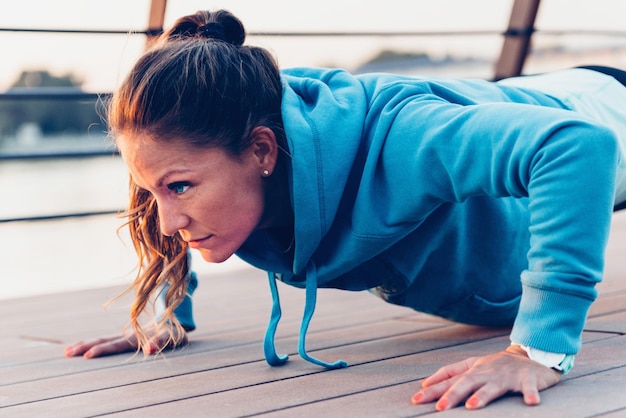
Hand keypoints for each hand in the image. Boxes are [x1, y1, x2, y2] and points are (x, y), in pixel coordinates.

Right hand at [64, 325, 187, 358]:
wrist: (176, 321)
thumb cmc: (174, 332)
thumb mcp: (171, 337)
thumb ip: (160, 342)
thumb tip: (148, 350)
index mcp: (137, 336)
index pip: (116, 344)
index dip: (103, 349)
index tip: (88, 355)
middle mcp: (129, 335)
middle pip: (105, 341)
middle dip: (86, 347)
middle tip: (69, 353)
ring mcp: (126, 336)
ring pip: (103, 340)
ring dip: (85, 344)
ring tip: (67, 351)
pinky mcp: (126, 338)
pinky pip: (106, 341)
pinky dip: (92, 344)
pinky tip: (78, 347)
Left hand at [411, 345, 561, 410]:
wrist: (530, 356)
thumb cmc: (496, 365)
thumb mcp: (472, 366)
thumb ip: (450, 373)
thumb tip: (425, 383)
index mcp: (473, 370)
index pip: (450, 379)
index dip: (434, 388)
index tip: (416, 399)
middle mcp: (487, 372)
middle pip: (467, 382)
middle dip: (453, 394)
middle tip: (440, 407)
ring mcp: (507, 376)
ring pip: (493, 386)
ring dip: (483, 395)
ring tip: (472, 405)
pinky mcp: (528, 379)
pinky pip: (530, 387)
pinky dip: (531, 393)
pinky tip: (531, 403)